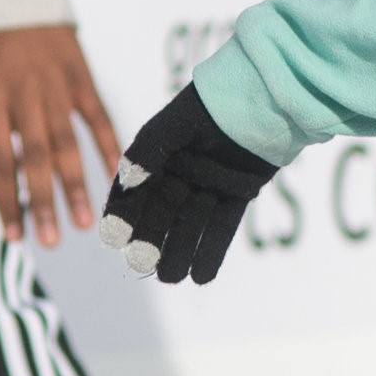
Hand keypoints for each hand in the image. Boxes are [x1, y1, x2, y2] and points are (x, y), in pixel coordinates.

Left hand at [0, 21, 125, 247]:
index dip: (7, 200)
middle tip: (50, 241)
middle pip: (36, 156)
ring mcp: (55, 81)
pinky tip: (115, 174)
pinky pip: (97, 113)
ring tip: (83, 222)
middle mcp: (24, 91)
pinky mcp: (79, 72)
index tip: (15, 235)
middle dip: (44, 202)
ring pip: (68, 140)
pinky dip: (108, 143)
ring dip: (76, 184)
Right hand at [95, 86, 278, 285]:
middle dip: (150, 240)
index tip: (112, 237)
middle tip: (142, 264)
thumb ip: (150, 151)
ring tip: (170, 276)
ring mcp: (207, 188)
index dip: (123, 213)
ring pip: (189, 227)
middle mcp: (179, 177)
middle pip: (160, 215)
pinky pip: (221, 229)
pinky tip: (201, 276)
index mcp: (157, 158)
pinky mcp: (236, 197)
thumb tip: (126, 180)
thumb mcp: (175, 125)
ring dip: (179, 252)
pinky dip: (212, 252)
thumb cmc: (212, 105)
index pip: (134, 191)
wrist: (263, 99)